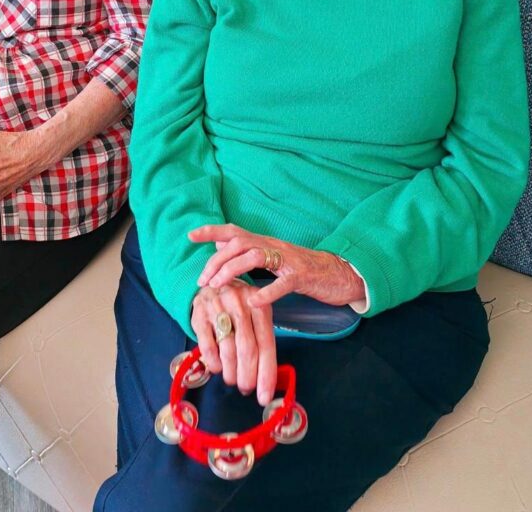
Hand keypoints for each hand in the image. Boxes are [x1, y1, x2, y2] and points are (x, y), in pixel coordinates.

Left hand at [191, 222, 365, 310]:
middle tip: (203, 280)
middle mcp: (274, 246)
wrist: (341, 273)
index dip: (212, 231)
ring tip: (218, 285)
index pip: (234, 231)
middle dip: (216, 260)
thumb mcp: (274, 258)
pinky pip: (283, 282)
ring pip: (255, 256)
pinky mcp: (303, 276)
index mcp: (266, 243)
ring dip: (232, 270)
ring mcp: (289, 260)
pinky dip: (267, 291)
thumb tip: (222, 247)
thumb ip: (250, 253)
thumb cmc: (305, 269)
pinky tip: (254, 300)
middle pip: (239, 243)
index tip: (191, 235)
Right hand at [191, 279, 276, 405]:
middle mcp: (241, 304)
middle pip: (247, 349)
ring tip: (232, 379)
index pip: (266, 344)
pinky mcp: (200, 314)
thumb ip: (262, 342)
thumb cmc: (240, 308)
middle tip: (246, 389)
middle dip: (247, 376)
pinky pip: (208, 346)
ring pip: (228, 349)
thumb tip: (267, 381)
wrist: (213, 285)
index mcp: (260, 306)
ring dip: (231, 372)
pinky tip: (218, 368)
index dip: (266, 374)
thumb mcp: (255, 316)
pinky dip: (214, 363)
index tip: (264, 397)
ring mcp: (219, 308)